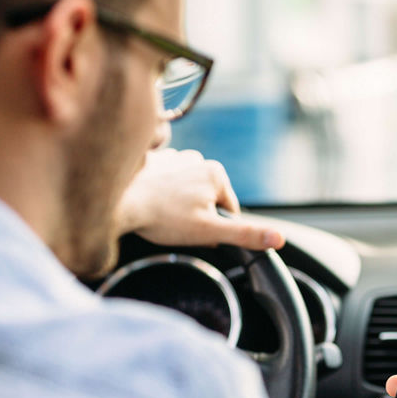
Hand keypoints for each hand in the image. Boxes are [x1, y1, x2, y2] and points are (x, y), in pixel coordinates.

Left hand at [116, 149, 285, 249]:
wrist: (118, 203)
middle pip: (206, 200)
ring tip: (161, 215)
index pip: (227, 210)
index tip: (193, 230)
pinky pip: (165, 183)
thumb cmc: (162, 218)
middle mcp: (197, 159)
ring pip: (186, 192)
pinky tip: (150, 204)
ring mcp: (174, 157)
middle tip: (175, 225)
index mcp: (216, 173)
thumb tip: (278, 239)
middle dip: (195, 216)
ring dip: (177, 205)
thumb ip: (245, 235)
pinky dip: (160, 194)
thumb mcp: (209, 231)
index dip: (213, 227)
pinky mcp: (153, 161)